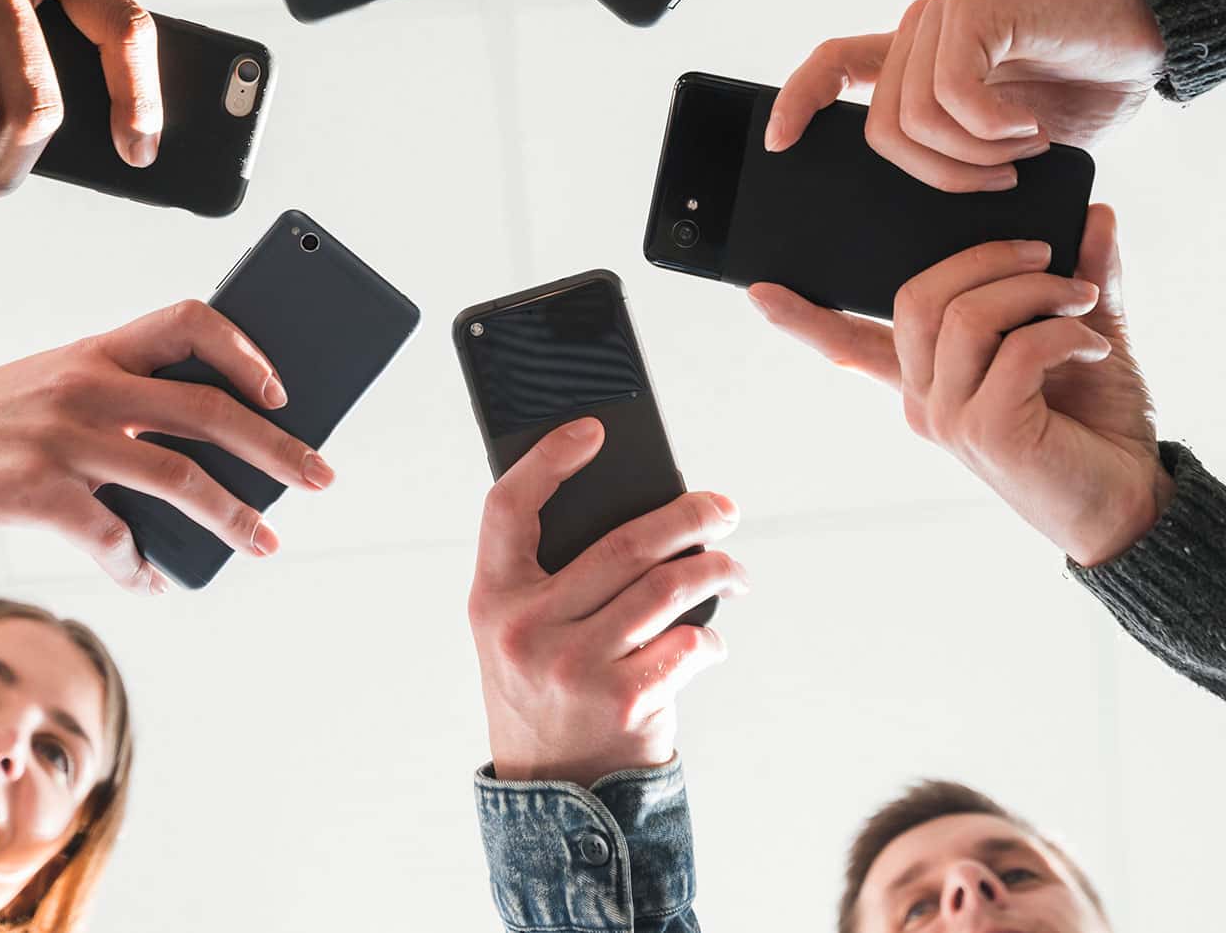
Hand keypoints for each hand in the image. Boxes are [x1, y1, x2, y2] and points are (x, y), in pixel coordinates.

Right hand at [0, 301, 332, 592]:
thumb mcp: (49, 392)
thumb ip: (117, 406)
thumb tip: (200, 460)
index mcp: (95, 349)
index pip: (191, 321)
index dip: (247, 351)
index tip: (285, 386)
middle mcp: (88, 384)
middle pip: (211, 409)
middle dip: (277, 446)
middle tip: (319, 475)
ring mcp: (65, 438)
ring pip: (181, 477)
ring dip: (235, 516)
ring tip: (265, 540)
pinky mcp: (40, 493)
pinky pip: (116, 540)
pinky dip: (142, 568)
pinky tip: (152, 581)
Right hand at [467, 420, 745, 785]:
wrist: (552, 793)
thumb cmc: (543, 692)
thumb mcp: (516, 632)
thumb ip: (549, 577)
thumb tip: (641, 511)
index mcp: (492, 599)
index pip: (508, 508)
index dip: (548, 461)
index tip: (594, 432)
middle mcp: (527, 628)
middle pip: (624, 543)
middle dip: (690, 516)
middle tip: (723, 508)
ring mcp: (576, 665)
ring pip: (669, 586)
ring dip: (717, 570)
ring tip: (733, 570)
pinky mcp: (626, 698)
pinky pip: (690, 643)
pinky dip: (711, 639)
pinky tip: (710, 640)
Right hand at [750, 207, 1170, 567]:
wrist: (1131, 500)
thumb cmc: (1099, 426)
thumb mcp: (1085, 335)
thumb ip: (1078, 278)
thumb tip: (1095, 213)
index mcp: (929, 379)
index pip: (852, 345)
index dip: (805, 318)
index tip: (759, 289)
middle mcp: (925, 400)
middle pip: (915, 296)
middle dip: (984, 257)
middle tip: (1046, 256)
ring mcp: (949, 418)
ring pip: (963, 314)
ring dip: (1034, 289)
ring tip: (1081, 299)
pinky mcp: (987, 430)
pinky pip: (1013, 349)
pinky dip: (1062, 332)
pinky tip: (1092, 347)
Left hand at [766, 0, 1166, 192]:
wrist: (1152, 36)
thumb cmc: (1086, 86)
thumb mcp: (1009, 139)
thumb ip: (958, 155)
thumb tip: (911, 213)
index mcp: (918, 57)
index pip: (833, 65)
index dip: (798, 101)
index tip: (777, 145)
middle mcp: (920, 30)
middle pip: (880, 129)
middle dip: (937, 176)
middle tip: (1000, 180)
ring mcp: (945, 16)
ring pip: (913, 120)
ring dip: (973, 157)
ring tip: (1023, 149)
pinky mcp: (977, 11)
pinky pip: (952, 95)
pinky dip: (993, 130)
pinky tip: (1030, 128)